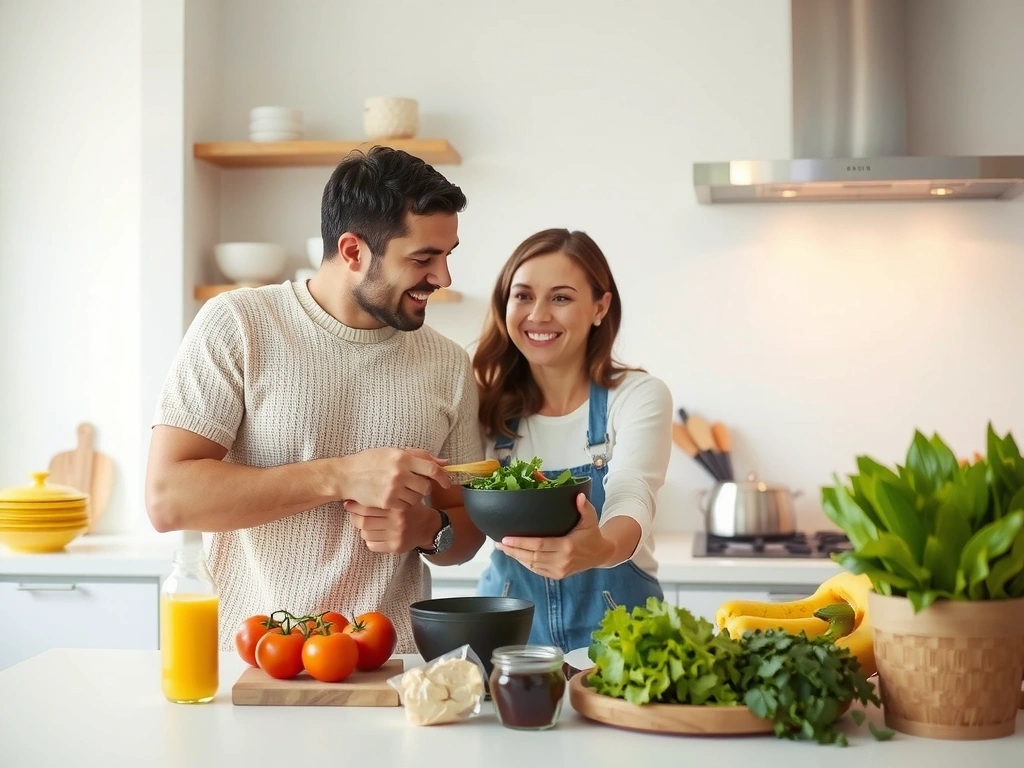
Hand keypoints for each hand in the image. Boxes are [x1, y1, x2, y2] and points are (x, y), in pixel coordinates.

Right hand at [339, 448, 448, 508]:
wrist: (346, 476)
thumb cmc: (370, 461)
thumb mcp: (394, 452)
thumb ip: (419, 456)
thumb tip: (444, 462)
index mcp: (402, 457)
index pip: (432, 468)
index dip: (443, 476)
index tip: (446, 482)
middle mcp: (399, 473)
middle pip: (426, 486)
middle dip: (425, 487)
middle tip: (416, 485)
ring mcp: (393, 489)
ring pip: (417, 498)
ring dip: (414, 495)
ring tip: (403, 490)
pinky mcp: (387, 502)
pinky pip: (405, 506)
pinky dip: (404, 503)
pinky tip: (396, 497)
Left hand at [343, 501, 439, 553]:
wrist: (428, 526)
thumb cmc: (410, 508)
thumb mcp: (402, 495)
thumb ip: (384, 493)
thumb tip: (356, 492)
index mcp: (397, 505)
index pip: (367, 506)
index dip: (354, 505)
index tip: (348, 502)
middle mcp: (397, 521)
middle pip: (363, 521)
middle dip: (354, 517)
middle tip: (353, 513)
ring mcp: (396, 535)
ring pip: (365, 534)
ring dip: (362, 529)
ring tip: (366, 523)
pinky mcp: (396, 547)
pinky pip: (372, 545)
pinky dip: (369, 540)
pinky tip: (375, 534)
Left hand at [495, 493, 612, 579]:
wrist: (600, 554)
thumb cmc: (592, 534)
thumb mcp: (590, 519)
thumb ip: (584, 507)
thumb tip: (578, 495)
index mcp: (567, 546)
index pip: (539, 545)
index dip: (521, 543)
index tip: (506, 538)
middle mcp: (561, 561)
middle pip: (531, 556)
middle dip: (513, 550)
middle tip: (498, 543)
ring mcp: (559, 570)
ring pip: (532, 565)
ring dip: (516, 557)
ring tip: (503, 548)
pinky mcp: (557, 575)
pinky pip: (537, 570)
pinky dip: (525, 563)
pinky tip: (516, 555)